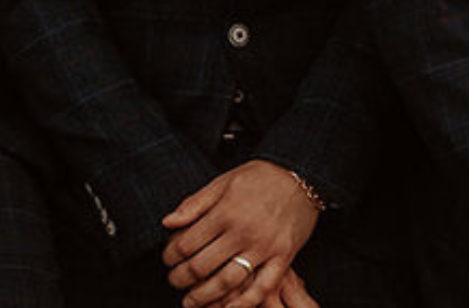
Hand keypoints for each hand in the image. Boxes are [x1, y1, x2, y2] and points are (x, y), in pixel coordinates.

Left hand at [162, 160, 319, 307]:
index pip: (187, 243)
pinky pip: (262, 287)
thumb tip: (167, 222)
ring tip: (191, 301)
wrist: (300, 175)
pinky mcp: (283, 257)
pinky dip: (243, 303)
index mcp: (225, 212)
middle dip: (181, 278)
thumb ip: (195, 203)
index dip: (170, 256)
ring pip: (227, 282)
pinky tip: (227, 307)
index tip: (167, 260)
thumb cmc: (260, 177)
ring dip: (204, 297)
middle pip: (202, 266)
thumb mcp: (223, 181)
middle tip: (174, 281)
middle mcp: (242, 231)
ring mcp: (264, 246)